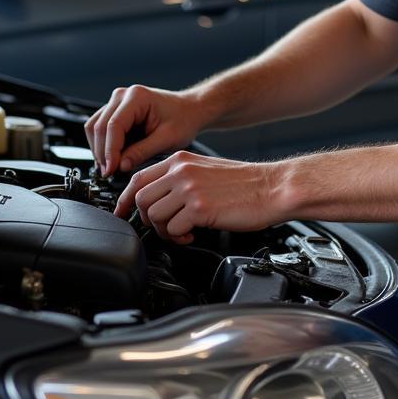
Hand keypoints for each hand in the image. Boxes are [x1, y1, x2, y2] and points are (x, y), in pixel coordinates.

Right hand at [85, 85, 200, 176]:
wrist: (190, 111)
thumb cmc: (183, 120)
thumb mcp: (167, 139)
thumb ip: (142, 152)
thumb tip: (120, 166)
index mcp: (137, 97)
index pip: (113, 125)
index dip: (109, 150)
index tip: (110, 170)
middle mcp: (123, 96)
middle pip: (99, 127)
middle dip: (102, 153)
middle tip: (110, 173)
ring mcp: (117, 102)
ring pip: (95, 128)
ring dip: (100, 150)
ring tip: (112, 168)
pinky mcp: (116, 111)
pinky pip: (100, 129)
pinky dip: (103, 145)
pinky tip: (114, 159)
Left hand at [113, 151, 278, 242]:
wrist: (274, 187)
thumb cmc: (246, 182)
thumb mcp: (206, 169)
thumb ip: (181, 178)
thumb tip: (160, 199)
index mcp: (181, 160)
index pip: (138, 178)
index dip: (126, 199)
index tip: (123, 213)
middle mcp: (181, 171)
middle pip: (140, 199)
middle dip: (149, 220)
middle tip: (166, 227)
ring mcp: (189, 189)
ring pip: (153, 216)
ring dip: (165, 231)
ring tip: (183, 232)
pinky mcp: (199, 208)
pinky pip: (173, 229)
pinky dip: (180, 238)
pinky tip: (194, 234)